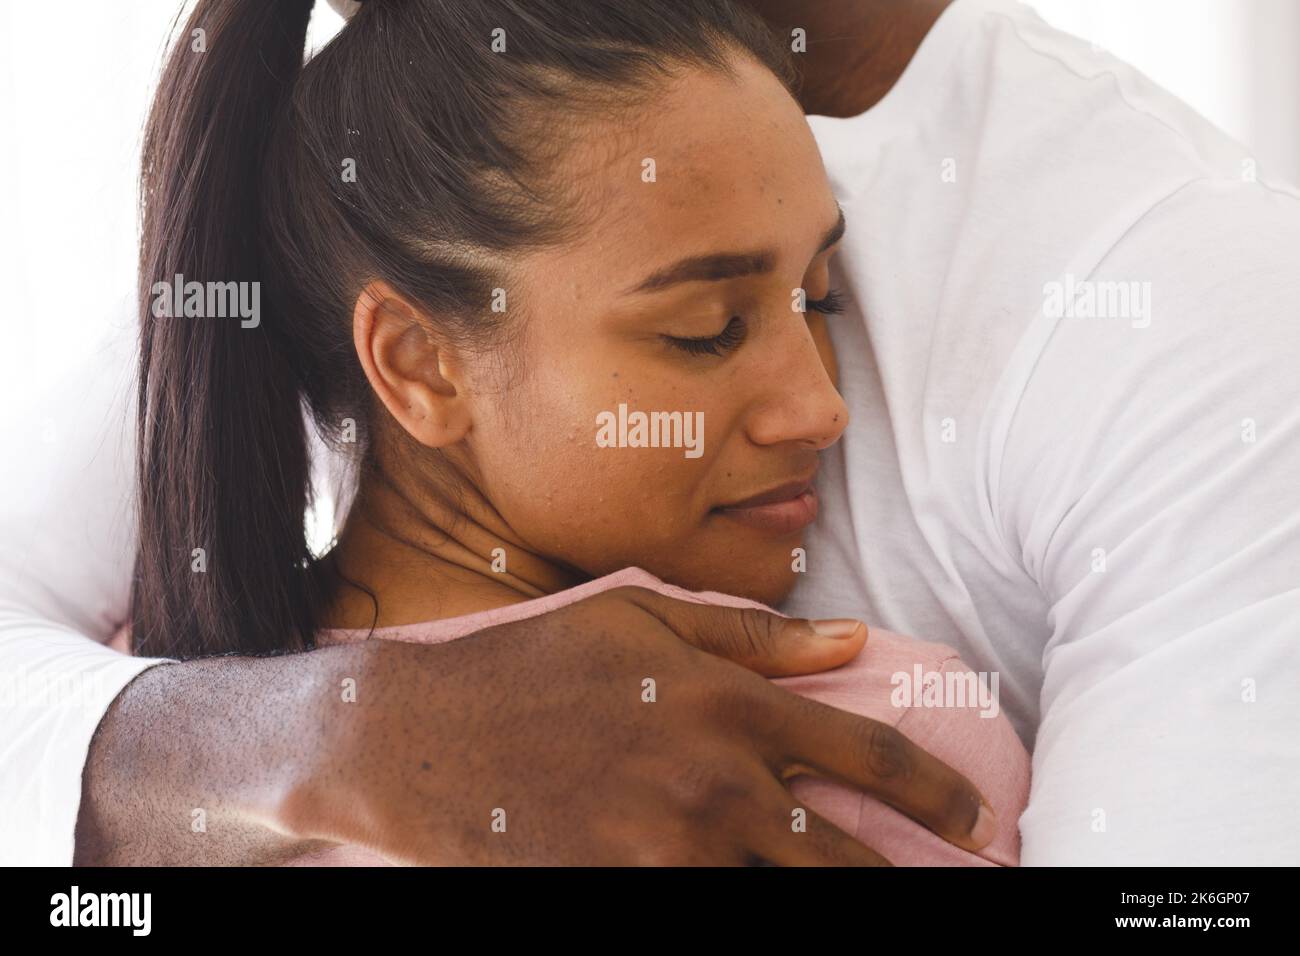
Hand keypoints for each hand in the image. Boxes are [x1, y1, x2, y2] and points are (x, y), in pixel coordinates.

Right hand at [282, 586, 995, 864]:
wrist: (426, 738)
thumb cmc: (538, 662)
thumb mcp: (644, 619)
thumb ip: (754, 636)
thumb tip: (851, 638)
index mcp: (726, 704)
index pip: (864, 752)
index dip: (934, 788)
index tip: (972, 814)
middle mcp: (713, 782)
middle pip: (845, 853)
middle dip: (905, 873)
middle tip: (949, 877)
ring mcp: (670, 848)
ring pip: (788, 891)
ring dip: (833, 893)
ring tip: (869, 892)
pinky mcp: (627, 888)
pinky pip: (713, 907)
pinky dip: (749, 900)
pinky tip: (765, 888)